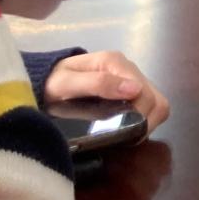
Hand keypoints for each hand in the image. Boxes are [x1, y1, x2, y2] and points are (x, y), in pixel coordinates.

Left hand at [43, 50, 170, 134]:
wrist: (42, 79)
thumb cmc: (52, 82)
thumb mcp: (67, 83)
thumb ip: (98, 83)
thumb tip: (134, 89)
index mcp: (115, 63)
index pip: (145, 92)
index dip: (140, 115)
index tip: (125, 133)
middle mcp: (129, 68)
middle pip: (156, 98)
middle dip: (147, 120)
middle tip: (127, 137)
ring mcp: (131, 78)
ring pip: (157, 102)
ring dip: (149, 120)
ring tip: (129, 134)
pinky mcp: (130, 88)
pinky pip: (149, 104)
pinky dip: (145, 118)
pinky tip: (128, 126)